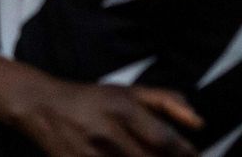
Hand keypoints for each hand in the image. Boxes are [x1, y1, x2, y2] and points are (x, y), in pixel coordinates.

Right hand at [12, 79, 200, 156]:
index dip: (186, 154)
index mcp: (122, 109)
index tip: (193, 156)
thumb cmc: (91, 99)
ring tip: (141, 154)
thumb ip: (167, 101)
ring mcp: (92, 155)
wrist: (41, 105)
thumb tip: (199, 123)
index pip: (166, 140)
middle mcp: (108, 133)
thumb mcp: (128, 91)